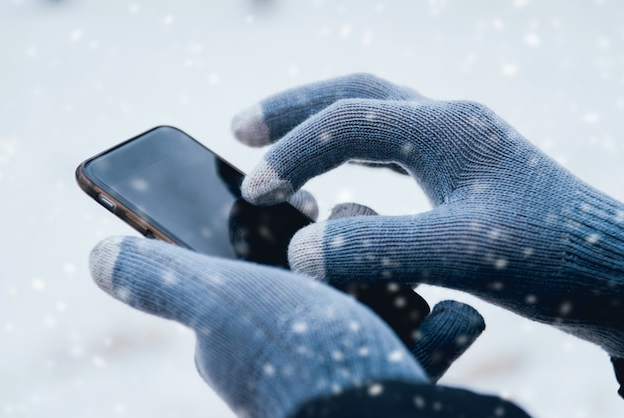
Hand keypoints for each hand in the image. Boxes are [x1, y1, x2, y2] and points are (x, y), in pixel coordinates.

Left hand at [90, 237, 517, 416]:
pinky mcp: (394, 376)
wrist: (379, 415)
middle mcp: (289, 354)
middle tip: (347, 223)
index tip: (299, 199)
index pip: (253, 268)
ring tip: (393, 274)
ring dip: (388, 280)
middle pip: (320, 279)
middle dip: (340, 248)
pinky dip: (438, 326)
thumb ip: (161, 279)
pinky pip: (422, 339)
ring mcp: (345, 366)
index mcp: (243, 334)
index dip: (276, 230)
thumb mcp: (218, 302)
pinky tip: (447, 320)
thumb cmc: (294, 355)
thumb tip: (98, 254)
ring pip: (372, 303)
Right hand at [233, 73, 623, 358]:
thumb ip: (377, 248)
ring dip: (314, 127)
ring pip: (369, 117)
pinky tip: (332, 177)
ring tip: (268, 144)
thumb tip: (300, 250)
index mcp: (448, 128)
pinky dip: (345, 156)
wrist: (612, 274)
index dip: (292, 152)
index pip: (347, 122)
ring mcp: (454, 145)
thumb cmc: (553, 261)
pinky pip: (387, 148)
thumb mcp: (463, 253)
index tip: (255, 190)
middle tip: (238, 127)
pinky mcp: (458, 172)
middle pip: (353, 94)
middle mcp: (448, 124)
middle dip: (291, 109)